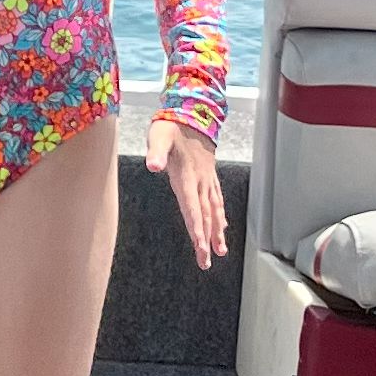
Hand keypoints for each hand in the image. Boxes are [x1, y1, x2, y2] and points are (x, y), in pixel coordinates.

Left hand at [148, 118, 226, 268]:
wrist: (193, 113)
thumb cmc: (171, 127)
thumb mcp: (159, 137)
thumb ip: (156, 153)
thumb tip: (153, 166)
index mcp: (187, 176)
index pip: (192, 207)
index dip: (196, 226)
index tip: (199, 245)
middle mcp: (200, 181)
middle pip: (205, 215)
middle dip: (206, 239)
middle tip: (207, 261)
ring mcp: (207, 180)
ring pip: (214, 210)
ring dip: (217, 232)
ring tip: (221, 252)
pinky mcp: (209, 177)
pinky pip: (217, 200)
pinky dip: (220, 216)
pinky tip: (222, 228)